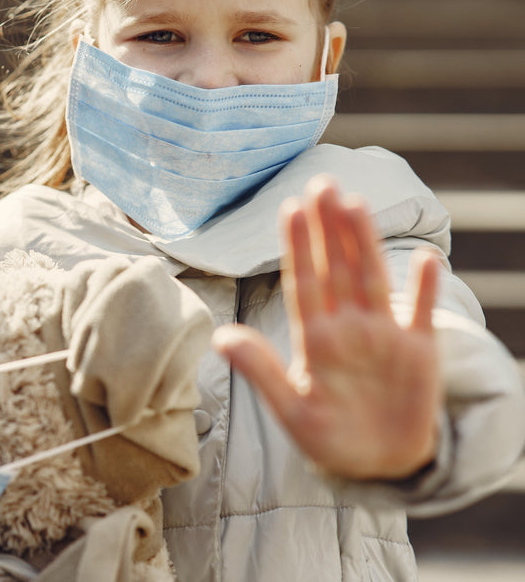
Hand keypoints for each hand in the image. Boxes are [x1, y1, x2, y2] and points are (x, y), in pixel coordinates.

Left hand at [212, 175, 441, 479]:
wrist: (377, 465)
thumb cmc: (328, 437)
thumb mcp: (291, 410)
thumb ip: (260, 371)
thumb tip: (220, 338)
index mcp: (315, 338)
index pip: (303, 282)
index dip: (297, 245)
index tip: (289, 207)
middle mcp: (348, 327)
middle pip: (336, 268)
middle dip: (328, 227)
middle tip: (321, 182)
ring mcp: (384, 336)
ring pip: (372, 279)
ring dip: (365, 243)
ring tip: (355, 204)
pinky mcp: (419, 353)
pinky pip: (421, 314)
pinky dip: (425, 289)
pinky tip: (427, 258)